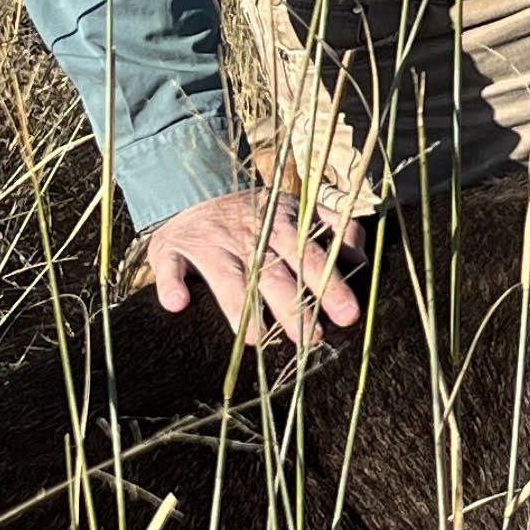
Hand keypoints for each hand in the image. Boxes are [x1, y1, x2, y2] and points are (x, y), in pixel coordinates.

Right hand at [144, 189, 362, 341]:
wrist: (192, 189)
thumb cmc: (254, 212)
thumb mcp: (296, 208)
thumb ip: (333, 226)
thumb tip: (359, 256)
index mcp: (280, 226)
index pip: (310, 258)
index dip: (329, 286)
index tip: (348, 315)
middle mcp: (246, 238)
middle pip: (272, 275)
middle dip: (293, 307)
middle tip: (311, 338)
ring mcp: (209, 244)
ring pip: (225, 278)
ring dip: (239, 307)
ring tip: (256, 340)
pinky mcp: (173, 250)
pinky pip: (169, 268)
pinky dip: (170, 284)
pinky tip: (177, 304)